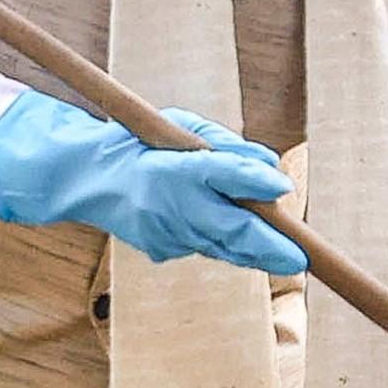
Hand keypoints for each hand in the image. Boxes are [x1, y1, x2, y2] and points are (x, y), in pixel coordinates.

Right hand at [0, 91, 306, 274]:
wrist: (88, 179)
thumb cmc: (143, 145)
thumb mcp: (180, 127)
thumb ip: (226, 145)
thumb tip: (271, 166)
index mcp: (174, 166)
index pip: (220, 174)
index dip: (254, 182)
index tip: (283, 189)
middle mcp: (172, 204)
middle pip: (230, 230)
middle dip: (269, 248)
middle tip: (299, 260)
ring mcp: (166, 233)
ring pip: (223, 247)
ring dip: (255, 252)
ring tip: (287, 259)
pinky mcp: (163, 250)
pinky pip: (205, 247)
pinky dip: (222, 242)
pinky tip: (226, 234)